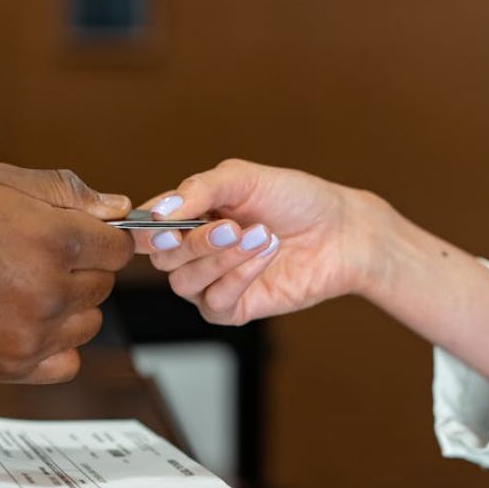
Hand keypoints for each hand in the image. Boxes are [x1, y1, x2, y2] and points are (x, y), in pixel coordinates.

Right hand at [0, 164, 133, 382]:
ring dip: (68, 306)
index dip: (101, 235)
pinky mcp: (11, 369)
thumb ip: (62, 191)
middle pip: (104, 283)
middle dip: (80, 266)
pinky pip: (66, 362)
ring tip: (20, 287)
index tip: (77, 233)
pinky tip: (22, 322)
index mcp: (51, 238)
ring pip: (88, 322)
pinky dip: (54, 345)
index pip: (119, 246)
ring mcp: (31, 335)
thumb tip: (117, 206)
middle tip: (31, 254)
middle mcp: (48, 290)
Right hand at [137, 158, 488, 383]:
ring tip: (261, 236)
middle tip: (232, 226)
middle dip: (195, 242)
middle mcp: (195, 251)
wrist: (341, 231)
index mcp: (189, 217)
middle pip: (161, 258)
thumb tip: (158, 213)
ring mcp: (213, 281)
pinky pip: (214, 304)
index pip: (147, 229)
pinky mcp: (234, 308)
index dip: (147, 229)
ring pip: (184, 282)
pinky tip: (264, 257)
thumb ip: (198, 189)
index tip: (165, 223)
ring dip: (223, 258)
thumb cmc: (295, 199)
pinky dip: (238, 278)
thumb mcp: (244, 178)